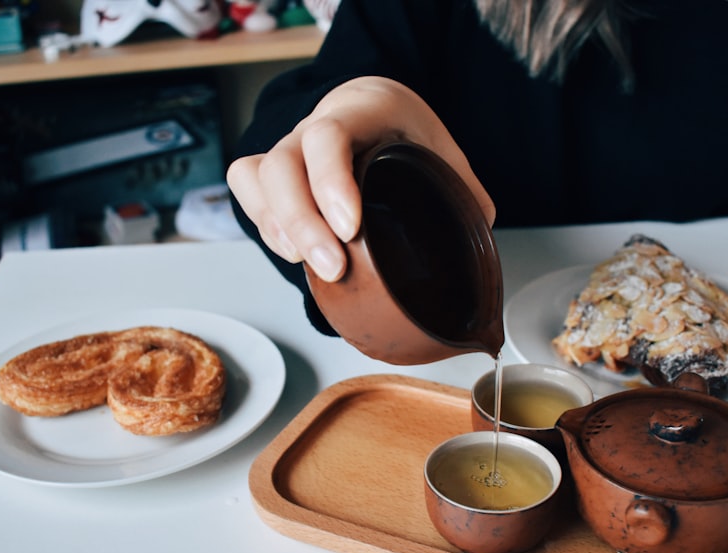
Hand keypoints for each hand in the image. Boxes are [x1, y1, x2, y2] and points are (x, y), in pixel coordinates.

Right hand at [227, 76, 494, 281]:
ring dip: (280, 230)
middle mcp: (313, 124)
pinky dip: (265, 226)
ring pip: (256, 178)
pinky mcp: (272, 172)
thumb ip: (461, 189)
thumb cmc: (404, 130)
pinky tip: (294, 252)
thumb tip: (480, 232)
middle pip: (281, 165)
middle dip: (302, 223)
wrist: (371, 108)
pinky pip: (248, 191)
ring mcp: (289, 147)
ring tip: (314, 267)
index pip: (328, 136)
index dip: (331, 183)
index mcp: (360, 110)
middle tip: (334, 268)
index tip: (349, 227)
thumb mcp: (441, 149)